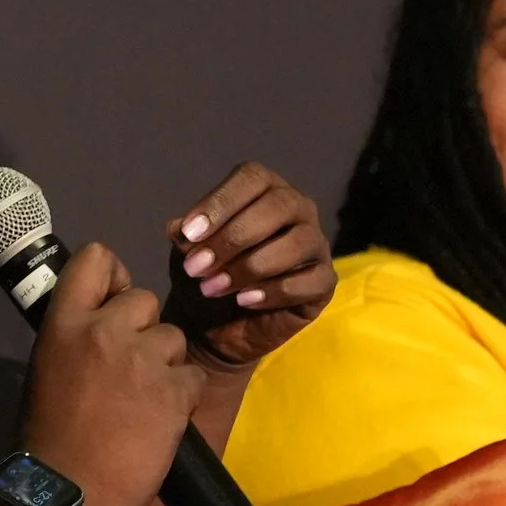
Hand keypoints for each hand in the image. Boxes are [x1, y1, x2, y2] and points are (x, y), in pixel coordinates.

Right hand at [21, 242, 207, 505]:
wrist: (67, 492)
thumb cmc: (48, 438)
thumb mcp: (47, 369)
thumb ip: (75, 337)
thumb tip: (99, 324)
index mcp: (64, 323)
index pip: (96, 258)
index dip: (112, 275)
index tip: (112, 300)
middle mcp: (105, 330)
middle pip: (144, 300)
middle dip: (143, 330)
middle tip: (129, 369)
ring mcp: (143, 359)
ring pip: (174, 338)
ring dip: (165, 365)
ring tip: (145, 401)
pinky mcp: (174, 390)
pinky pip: (194, 375)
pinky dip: (183, 396)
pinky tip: (162, 420)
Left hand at [159, 162, 337, 376]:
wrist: (213, 328)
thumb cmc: (204, 275)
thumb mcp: (186, 253)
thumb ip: (186, 235)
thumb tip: (181, 229)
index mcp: (264, 189)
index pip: (251, 178)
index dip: (220, 203)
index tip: (188, 234)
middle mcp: (297, 208)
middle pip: (278, 206)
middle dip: (234, 237)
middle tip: (198, 267)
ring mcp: (315, 244)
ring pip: (298, 242)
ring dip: (251, 266)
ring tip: (214, 288)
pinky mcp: (324, 282)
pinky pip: (311, 280)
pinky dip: (274, 291)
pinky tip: (244, 301)